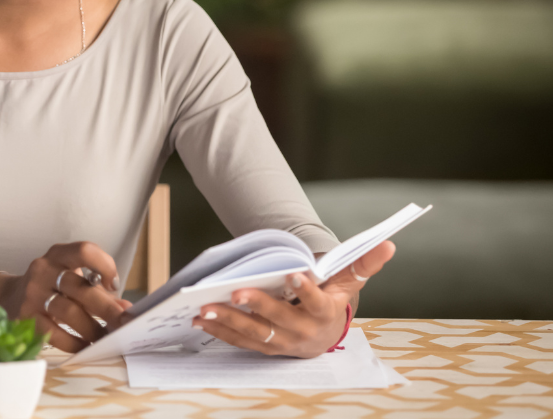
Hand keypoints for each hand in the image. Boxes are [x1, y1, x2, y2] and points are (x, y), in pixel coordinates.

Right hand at [0, 242, 131, 352]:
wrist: (8, 296)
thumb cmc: (49, 286)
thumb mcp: (70, 278)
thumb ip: (98, 290)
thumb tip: (126, 309)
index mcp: (58, 255)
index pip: (84, 250)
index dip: (104, 265)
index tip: (114, 285)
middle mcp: (43, 269)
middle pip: (80, 287)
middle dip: (106, 308)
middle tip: (123, 323)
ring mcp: (32, 293)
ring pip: (68, 312)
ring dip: (91, 328)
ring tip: (105, 338)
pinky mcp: (26, 317)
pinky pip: (54, 333)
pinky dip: (73, 342)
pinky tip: (85, 346)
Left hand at [191, 240, 395, 357]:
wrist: (325, 334)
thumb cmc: (333, 300)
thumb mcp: (348, 282)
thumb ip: (363, 263)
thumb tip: (389, 243)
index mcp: (326, 313)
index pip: (317, 302)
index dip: (307, 289)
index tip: (294, 274)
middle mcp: (304, 332)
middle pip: (279, 320)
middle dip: (256, 306)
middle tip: (235, 292)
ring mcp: (282, 343)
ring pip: (255, 333)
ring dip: (229, 322)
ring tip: (206, 308)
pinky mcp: (264, 347)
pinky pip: (240, 342)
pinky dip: (220, 331)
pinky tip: (201, 320)